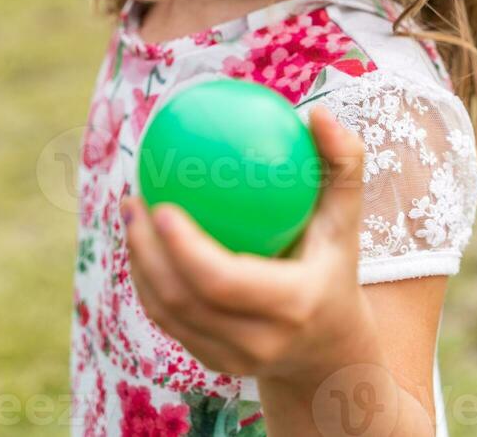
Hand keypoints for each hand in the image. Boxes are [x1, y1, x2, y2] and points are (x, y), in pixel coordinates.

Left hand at [120, 103, 373, 383]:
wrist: (332, 347)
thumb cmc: (337, 261)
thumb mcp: (347, 216)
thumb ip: (343, 163)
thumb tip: (319, 113)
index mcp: (293, 305)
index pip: (223, 282)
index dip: (183, 248)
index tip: (160, 202)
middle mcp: (259, 342)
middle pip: (184, 301)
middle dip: (146, 251)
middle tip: (134, 198)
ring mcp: (231, 359)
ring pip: (168, 313)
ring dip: (139, 263)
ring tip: (129, 210)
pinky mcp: (212, 362)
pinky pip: (168, 321)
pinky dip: (148, 279)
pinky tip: (141, 237)